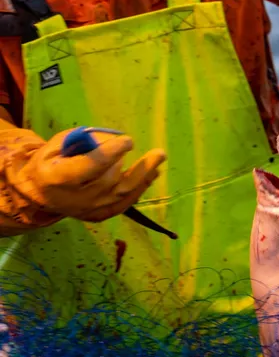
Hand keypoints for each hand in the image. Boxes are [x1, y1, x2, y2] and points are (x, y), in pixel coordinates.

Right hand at [3, 128, 165, 222]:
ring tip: (158, 159)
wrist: (41, 192)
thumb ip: (83, 141)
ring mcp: (89, 210)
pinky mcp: (99, 215)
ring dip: (144, 176)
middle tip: (158, 152)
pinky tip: (153, 173)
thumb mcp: (58, 145)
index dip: (108, 154)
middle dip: (135, 166)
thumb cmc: (52, 161)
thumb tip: (112, 140)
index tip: (128, 141)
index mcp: (58, 178)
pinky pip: (124, 203)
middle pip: (109, 182)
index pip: (87, 167)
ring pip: (122, 195)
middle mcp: (75, 199)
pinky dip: (140, 188)